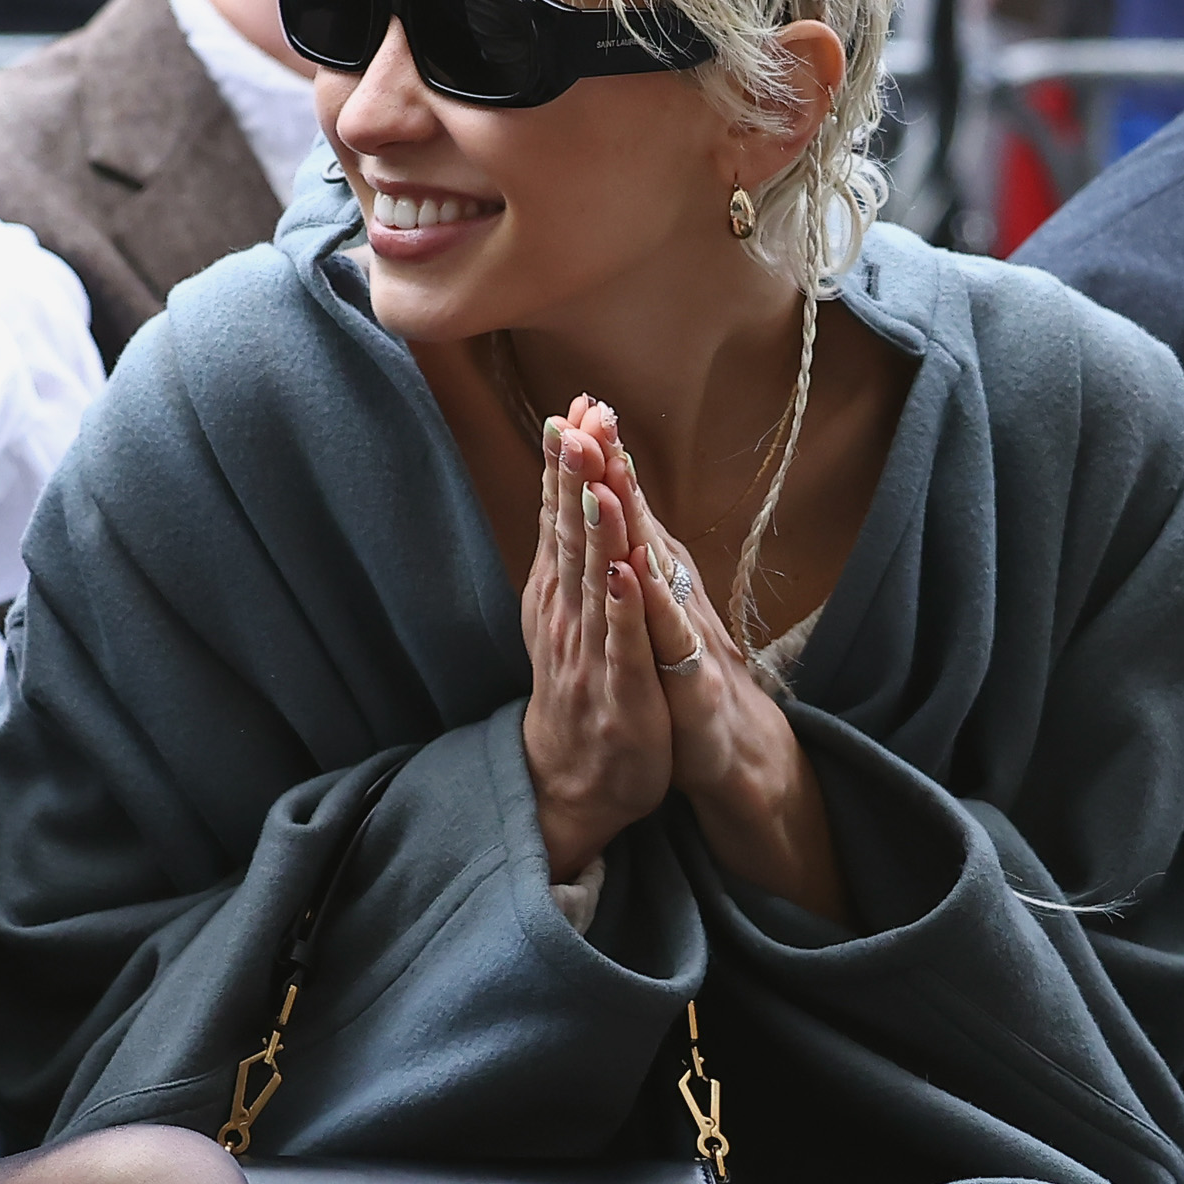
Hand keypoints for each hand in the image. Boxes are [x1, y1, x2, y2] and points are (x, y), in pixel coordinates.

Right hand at [515, 400, 679, 881]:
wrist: (577, 777)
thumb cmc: (582, 684)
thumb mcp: (569, 611)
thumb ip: (571, 552)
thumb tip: (569, 488)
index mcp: (557, 590)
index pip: (560, 514)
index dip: (567, 462)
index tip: (575, 406)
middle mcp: (566, 612)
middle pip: (570, 534)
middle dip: (575, 476)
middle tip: (577, 420)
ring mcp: (590, 651)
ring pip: (593, 579)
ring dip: (596, 527)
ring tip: (597, 476)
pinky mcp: (619, 691)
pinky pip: (622, 643)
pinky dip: (623, 606)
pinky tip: (626, 570)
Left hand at [582, 418, 845, 918]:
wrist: (729, 754)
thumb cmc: (682, 675)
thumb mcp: (654, 611)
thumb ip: (640, 553)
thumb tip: (617, 492)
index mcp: (659, 578)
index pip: (628, 509)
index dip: (606, 458)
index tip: (581, 404)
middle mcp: (677, 597)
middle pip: (642, 524)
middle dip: (615, 468)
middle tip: (593, 413)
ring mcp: (689, 638)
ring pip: (655, 571)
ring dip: (632, 521)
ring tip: (609, 471)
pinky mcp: (696, 684)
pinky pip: (669, 641)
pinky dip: (649, 606)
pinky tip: (633, 572)